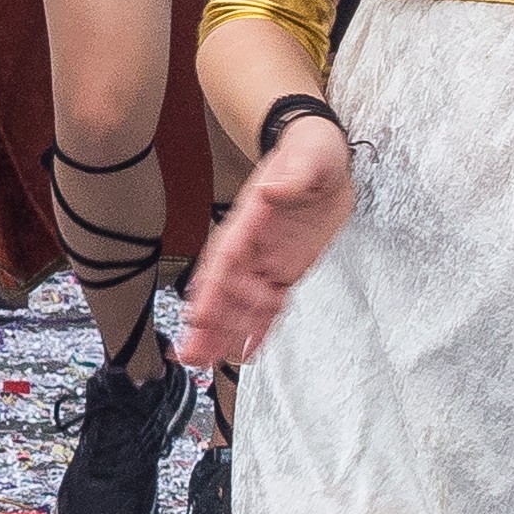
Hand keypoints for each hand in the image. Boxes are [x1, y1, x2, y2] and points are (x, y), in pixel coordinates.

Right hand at [175, 118, 352, 367]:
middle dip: (207, 322)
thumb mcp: (308, 157)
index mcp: (251, 220)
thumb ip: (291, 175)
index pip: (226, 257)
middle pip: (224, 289)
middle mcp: (252, 245)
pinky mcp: (286, 270)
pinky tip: (246, 353)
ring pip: (241, 304)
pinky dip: (258, 331)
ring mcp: (266, 260)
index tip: (198, 314)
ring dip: (223, 333)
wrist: (323, 156)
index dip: (212, 288)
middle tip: (190, 353)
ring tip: (205, 362)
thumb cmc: (310, 151)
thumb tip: (271, 190)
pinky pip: (270, 307)